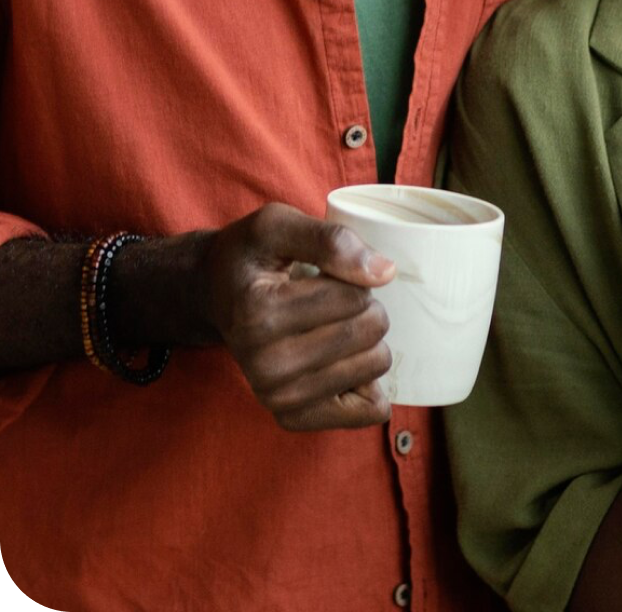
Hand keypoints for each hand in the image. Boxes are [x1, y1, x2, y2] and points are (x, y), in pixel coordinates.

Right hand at [197, 203, 395, 431]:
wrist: (215, 295)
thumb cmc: (250, 256)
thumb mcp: (278, 224)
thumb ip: (331, 240)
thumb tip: (384, 272)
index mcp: (258, 315)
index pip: (353, 296)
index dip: (353, 275)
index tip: (324, 272)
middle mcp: (264, 366)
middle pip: (368, 331)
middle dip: (366, 306)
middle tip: (332, 299)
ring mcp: (278, 398)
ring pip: (374, 366)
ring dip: (367, 340)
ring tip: (332, 326)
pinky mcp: (294, 418)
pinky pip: (368, 410)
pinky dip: (368, 380)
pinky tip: (343, 360)